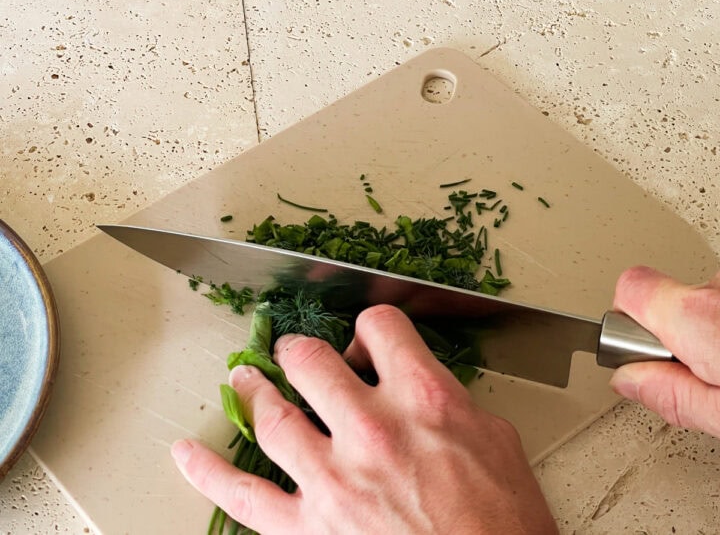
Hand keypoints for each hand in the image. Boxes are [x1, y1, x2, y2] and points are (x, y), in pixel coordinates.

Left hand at [172, 305, 556, 533]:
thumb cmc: (503, 526)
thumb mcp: (496, 441)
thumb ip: (448, 400)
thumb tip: (419, 387)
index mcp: (424, 400)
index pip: (379, 328)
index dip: (372, 328)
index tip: (367, 341)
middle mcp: (373, 430)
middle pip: (310, 360)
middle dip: (300, 351)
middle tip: (294, 354)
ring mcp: (334, 478)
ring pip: (271, 414)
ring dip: (253, 390)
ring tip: (244, 379)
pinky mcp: (309, 528)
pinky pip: (242, 495)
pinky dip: (207, 472)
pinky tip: (188, 454)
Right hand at [610, 266, 719, 437]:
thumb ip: (671, 396)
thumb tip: (627, 381)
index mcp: (698, 316)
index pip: (630, 288)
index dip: (625, 320)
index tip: (640, 351)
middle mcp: (719, 287)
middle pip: (668, 297)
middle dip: (675, 332)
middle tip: (702, 372)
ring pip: (704, 299)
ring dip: (709, 328)